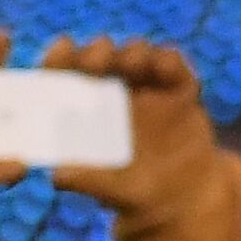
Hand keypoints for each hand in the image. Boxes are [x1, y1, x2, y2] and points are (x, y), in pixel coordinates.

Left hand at [36, 36, 220, 213]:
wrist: (183, 195)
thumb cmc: (134, 194)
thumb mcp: (110, 190)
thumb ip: (87, 180)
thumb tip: (58, 176)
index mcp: (85, 114)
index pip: (67, 80)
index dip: (62, 60)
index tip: (63, 46)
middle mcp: (113, 96)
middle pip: (101, 61)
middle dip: (98, 52)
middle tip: (101, 54)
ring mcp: (148, 91)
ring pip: (137, 57)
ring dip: (133, 53)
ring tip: (136, 62)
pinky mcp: (180, 93)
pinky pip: (175, 69)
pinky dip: (170, 61)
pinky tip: (166, 65)